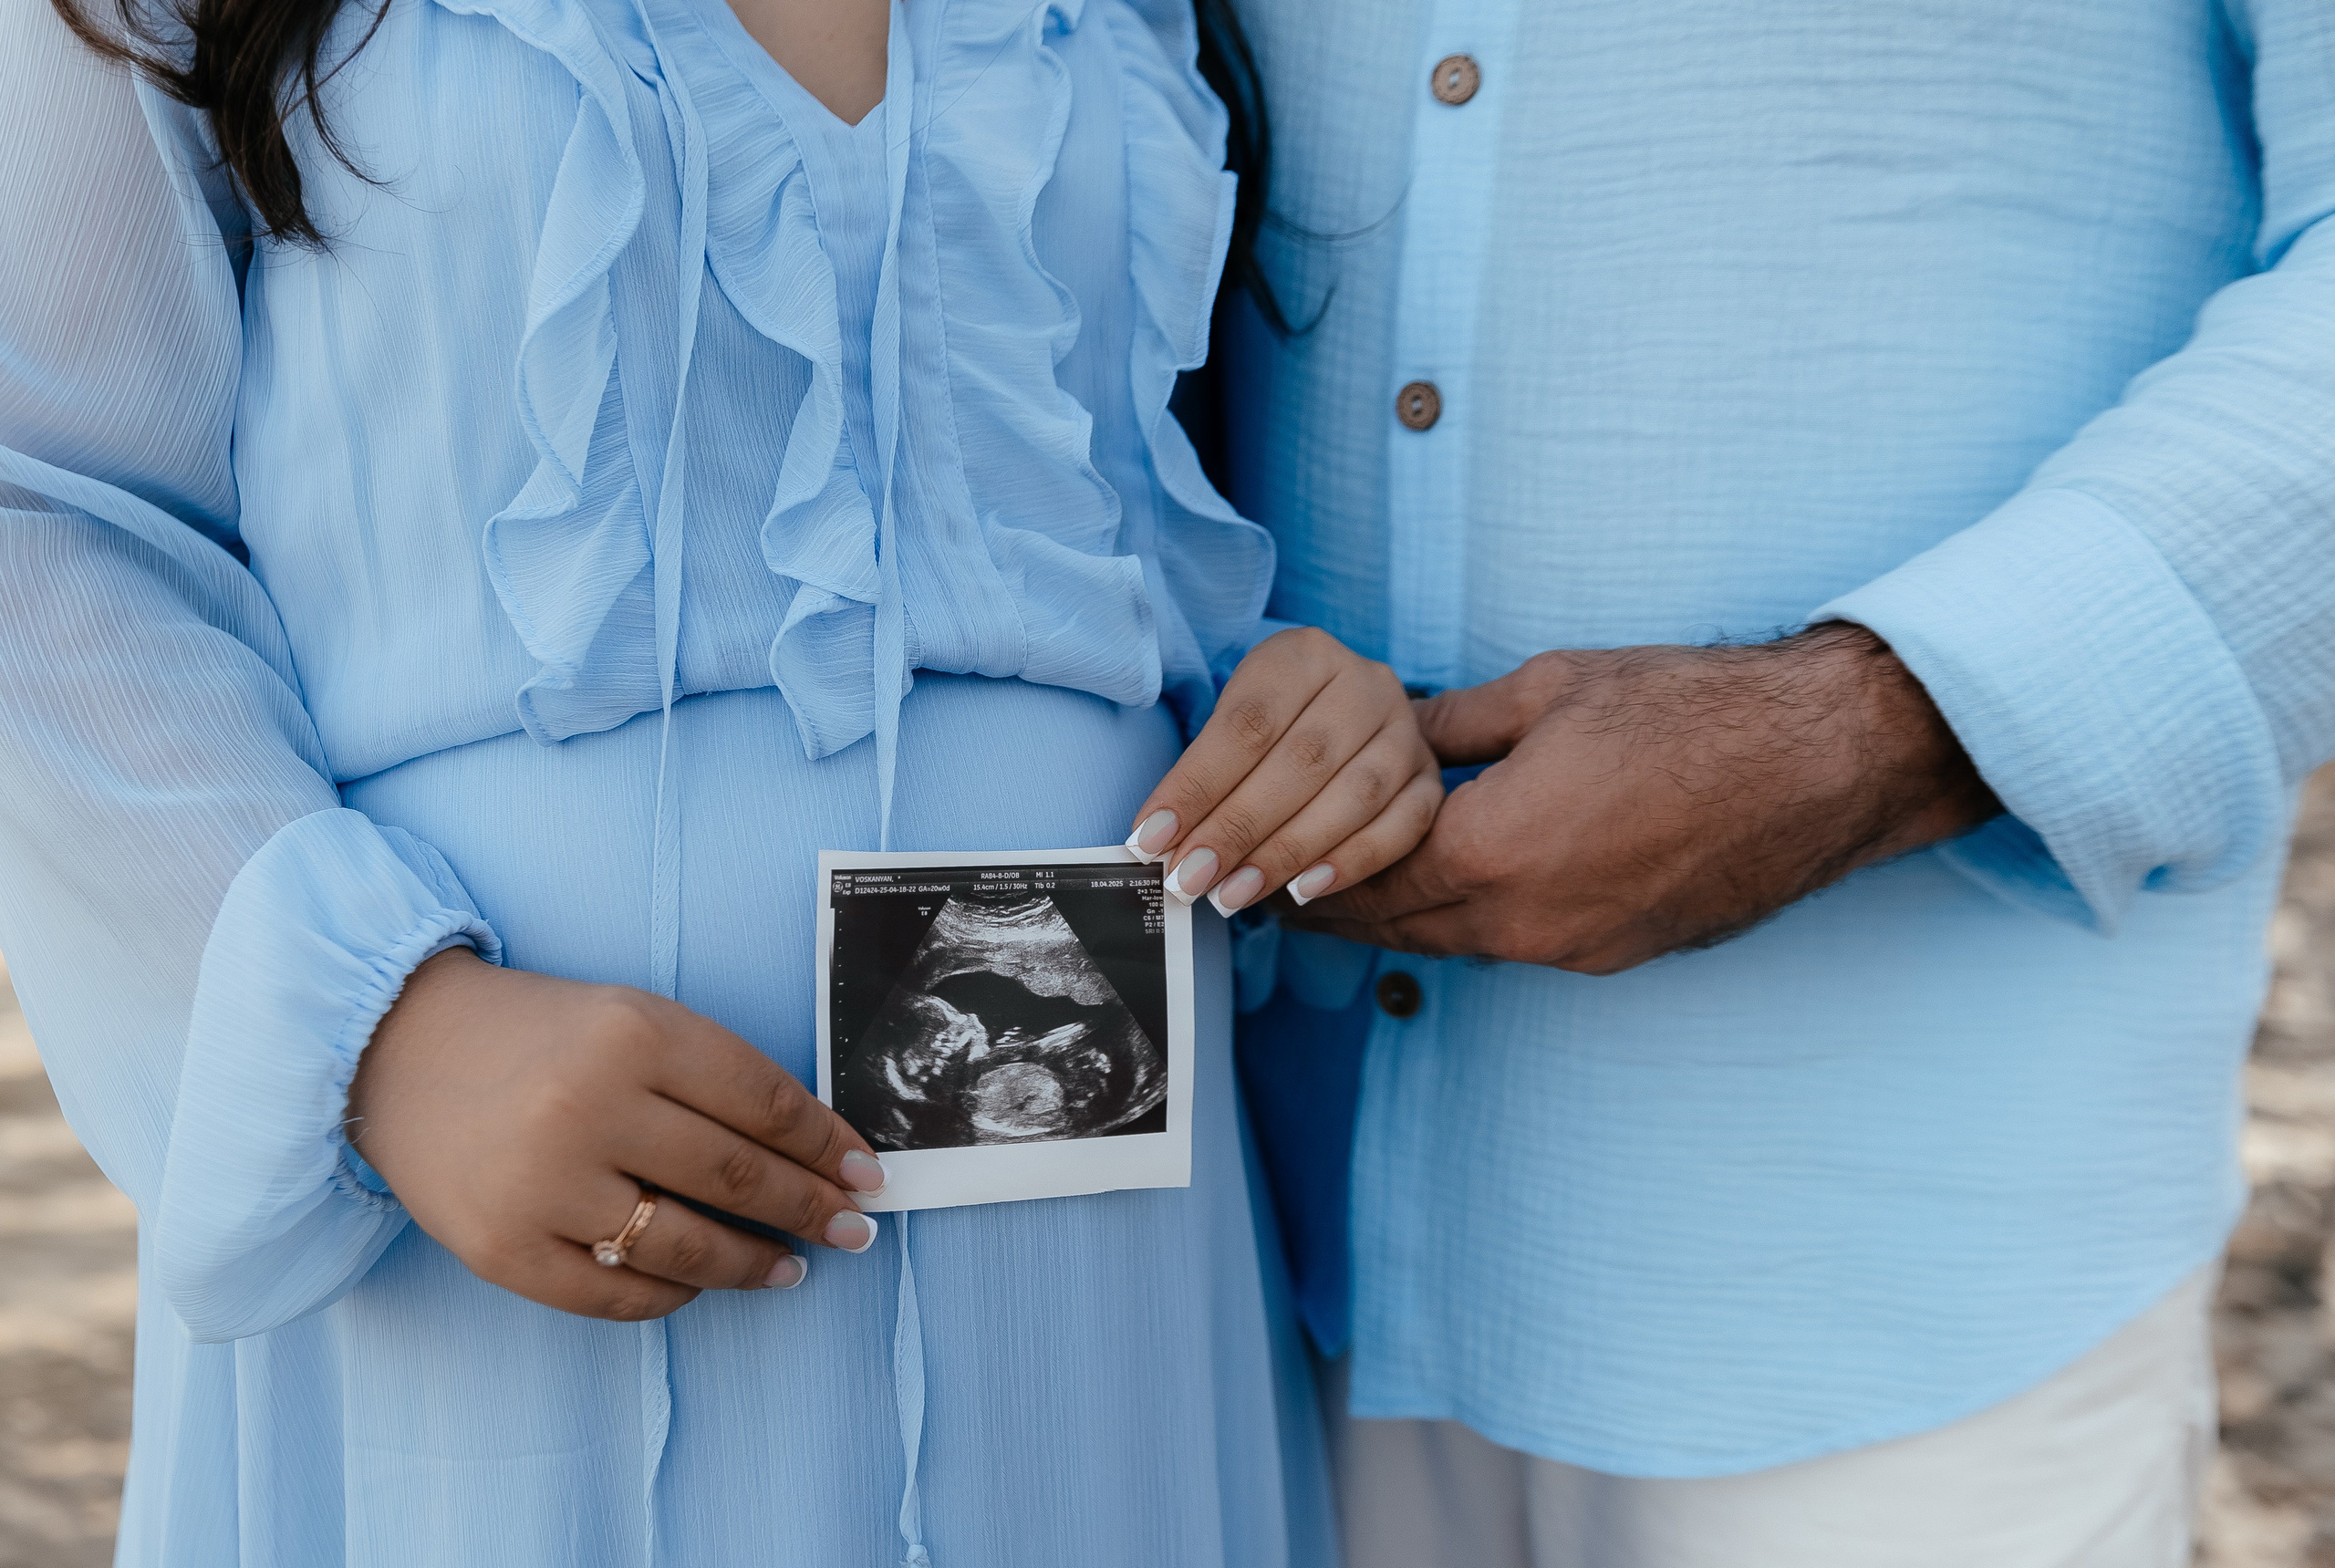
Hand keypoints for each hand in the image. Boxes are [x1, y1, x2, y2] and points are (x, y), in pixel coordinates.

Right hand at [347, 948, 888, 1320]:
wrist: (396, 1048)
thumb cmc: (539, 1036)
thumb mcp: (632, 1019)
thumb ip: (716, 1076)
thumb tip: (815, 1151)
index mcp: (634, 1034)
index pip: (763, 1101)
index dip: (826, 1143)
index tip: (867, 1172)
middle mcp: (589, 1107)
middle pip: (736, 1176)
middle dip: (811, 1208)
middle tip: (853, 1228)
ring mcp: (542, 1185)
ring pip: (684, 1247)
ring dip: (754, 1265)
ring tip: (791, 1268)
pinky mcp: (502, 1249)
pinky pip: (614, 1295)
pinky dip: (670, 1297)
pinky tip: (700, 1287)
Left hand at [1127, 626, 1442, 914]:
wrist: (1340, 719)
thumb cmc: (1269, 729)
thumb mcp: (1230, 725)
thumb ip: (1201, 777)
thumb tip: (1156, 844)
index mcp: (1306, 654)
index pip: (1248, 723)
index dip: (1197, 785)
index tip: (1152, 839)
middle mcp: (1366, 683)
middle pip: (1303, 761)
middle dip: (1237, 828)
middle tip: (1189, 878)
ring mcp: (1406, 732)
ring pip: (1355, 796)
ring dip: (1287, 853)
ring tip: (1232, 894)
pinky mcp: (1430, 780)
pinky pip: (1401, 828)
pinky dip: (1350, 863)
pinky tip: (1302, 891)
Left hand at [1290, 625, 1998, 972]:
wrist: (1823, 761)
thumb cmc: (1693, 709)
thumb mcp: (1549, 690)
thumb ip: (1451, 726)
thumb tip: (1388, 733)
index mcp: (1497, 848)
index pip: (1362, 875)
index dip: (1299, 870)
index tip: (1255, 868)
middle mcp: (1528, 919)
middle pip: (1395, 927)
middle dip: (1329, 909)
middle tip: (1271, 895)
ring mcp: (1577, 946)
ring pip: (1450, 945)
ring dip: (1393, 923)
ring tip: (1338, 899)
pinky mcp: (1617, 952)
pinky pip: (1511, 946)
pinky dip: (1458, 925)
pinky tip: (1442, 896)